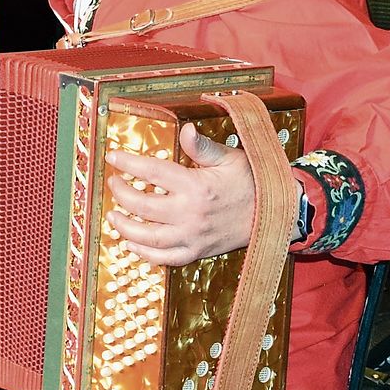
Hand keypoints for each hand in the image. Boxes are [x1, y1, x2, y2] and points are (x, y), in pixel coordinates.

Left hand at [103, 123, 256, 266]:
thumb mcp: (229, 158)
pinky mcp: (198, 252)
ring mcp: (193, 236)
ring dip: (125, 227)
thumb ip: (202, 147)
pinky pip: (166, 259)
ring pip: (149, 237)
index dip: (127, 163)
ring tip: (113, 215)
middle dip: (121, 193)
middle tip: (113, 183)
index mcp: (196, 186)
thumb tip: (185, 130)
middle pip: (143, 206)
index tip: (112, 157)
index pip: (152, 172)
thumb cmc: (252, 182)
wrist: (277, 213)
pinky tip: (131, 244)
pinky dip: (145, 254)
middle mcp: (191, 214)